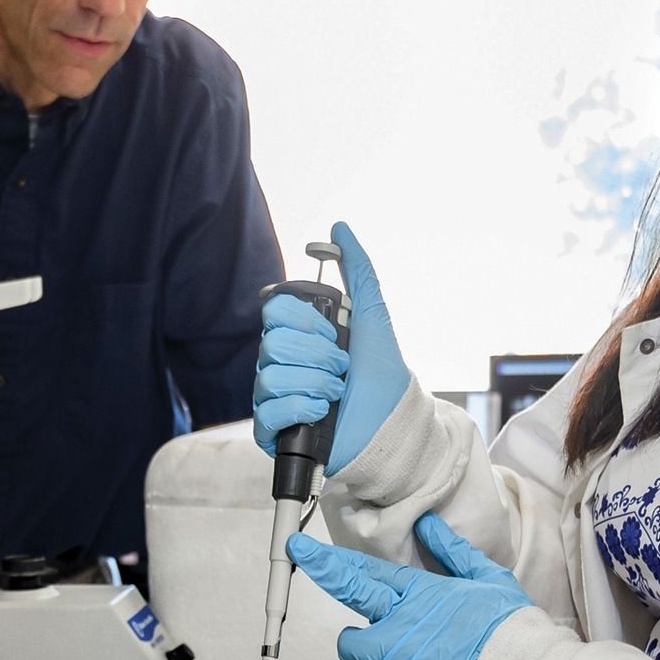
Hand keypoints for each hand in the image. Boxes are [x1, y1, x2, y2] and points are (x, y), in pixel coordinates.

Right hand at [253, 221, 409, 474]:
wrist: (392, 428)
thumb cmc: (382, 376)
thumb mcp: (373, 317)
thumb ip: (358, 272)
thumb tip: (339, 229)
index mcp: (298, 336)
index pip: (274, 311)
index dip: (305, 322)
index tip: (334, 334)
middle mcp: (281, 363)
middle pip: (271, 343)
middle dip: (317, 356)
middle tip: (342, 368)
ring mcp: (274, 397)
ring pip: (269, 376)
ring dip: (314, 384)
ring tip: (336, 394)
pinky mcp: (273, 431)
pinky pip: (267, 412)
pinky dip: (300, 409)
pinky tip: (322, 413)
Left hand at [288, 513, 531, 659]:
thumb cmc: (507, 625)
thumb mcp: (484, 576)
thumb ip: (450, 550)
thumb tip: (425, 523)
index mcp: (419, 590)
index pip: (365, 569)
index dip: (329, 558)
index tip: (301, 545)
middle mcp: (399, 619)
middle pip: (347, 592)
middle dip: (323, 572)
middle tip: (303, 556)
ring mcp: (394, 655)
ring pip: (349, 645)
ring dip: (358, 644)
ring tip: (378, 646)